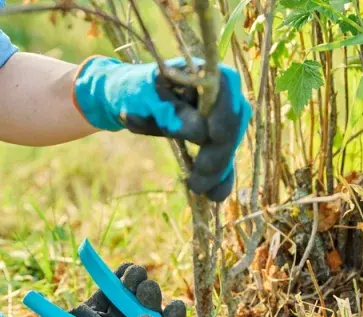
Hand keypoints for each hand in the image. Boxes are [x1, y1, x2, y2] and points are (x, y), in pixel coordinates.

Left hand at [73, 57, 250, 201]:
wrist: (132, 100)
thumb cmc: (138, 91)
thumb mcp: (147, 96)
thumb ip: (171, 111)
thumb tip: (201, 133)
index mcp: (208, 73)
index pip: (226, 91)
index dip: (222, 113)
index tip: (212, 136)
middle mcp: (225, 95)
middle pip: (230, 126)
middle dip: (216, 154)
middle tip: (198, 178)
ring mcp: (224, 120)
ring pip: (227, 148)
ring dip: (215, 172)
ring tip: (197, 189)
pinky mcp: (217, 142)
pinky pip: (223, 162)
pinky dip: (218, 180)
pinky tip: (215, 196)